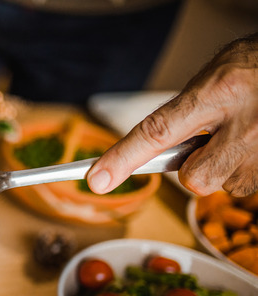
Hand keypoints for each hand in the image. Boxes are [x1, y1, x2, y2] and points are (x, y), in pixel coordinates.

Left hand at [87, 33, 257, 196]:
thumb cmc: (254, 67)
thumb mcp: (215, 79)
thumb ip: (184, 113)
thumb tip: (152, 150)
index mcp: (216, 93)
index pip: (157, 132)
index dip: (123, 159)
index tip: (96, 180)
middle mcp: (244, 124)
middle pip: (195, 178)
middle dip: (196, 168)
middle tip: (211, 141)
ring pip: (225, 184)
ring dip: (226, 167)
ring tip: (244, 134)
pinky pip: (247, 184)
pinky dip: (247, 167)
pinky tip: (256, 142)